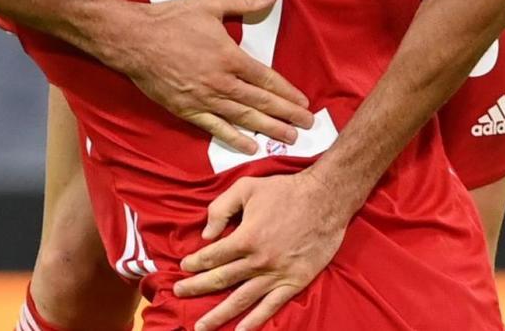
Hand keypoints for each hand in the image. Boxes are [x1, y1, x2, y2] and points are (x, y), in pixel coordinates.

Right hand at [112, 0, 313, 153]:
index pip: (267, 79)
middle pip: (261, 102)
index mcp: (230, 57)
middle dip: (287, 115)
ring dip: (269, 129)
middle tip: (308, 126)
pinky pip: (215, 128)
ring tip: (290, 138)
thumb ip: (244, 2)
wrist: (134, 40)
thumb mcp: (210, 3)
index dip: (287, 92)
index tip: (304, 102)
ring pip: (243, 118)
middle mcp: (221, 82)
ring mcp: (204, 99)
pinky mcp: (187, 110)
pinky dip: (235, 139)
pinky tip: (251, 146)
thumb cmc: (172, 19)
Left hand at [174, 171, 348, 330]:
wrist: (325, 199)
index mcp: (245, 237)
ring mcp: (276, 274)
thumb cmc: (285, 190)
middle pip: (220, 280)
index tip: (184, 267)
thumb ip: (222, 208)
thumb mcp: (247, 187)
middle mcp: (257, 260)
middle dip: (196, 289)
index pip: (211, 256)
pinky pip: (271, 307)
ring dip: (218, 314)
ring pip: (241, 299)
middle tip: (178, 294)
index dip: (194, 264)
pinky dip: (254, 321)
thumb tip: (205, 234)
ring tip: (200, 327)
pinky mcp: (294, 282)